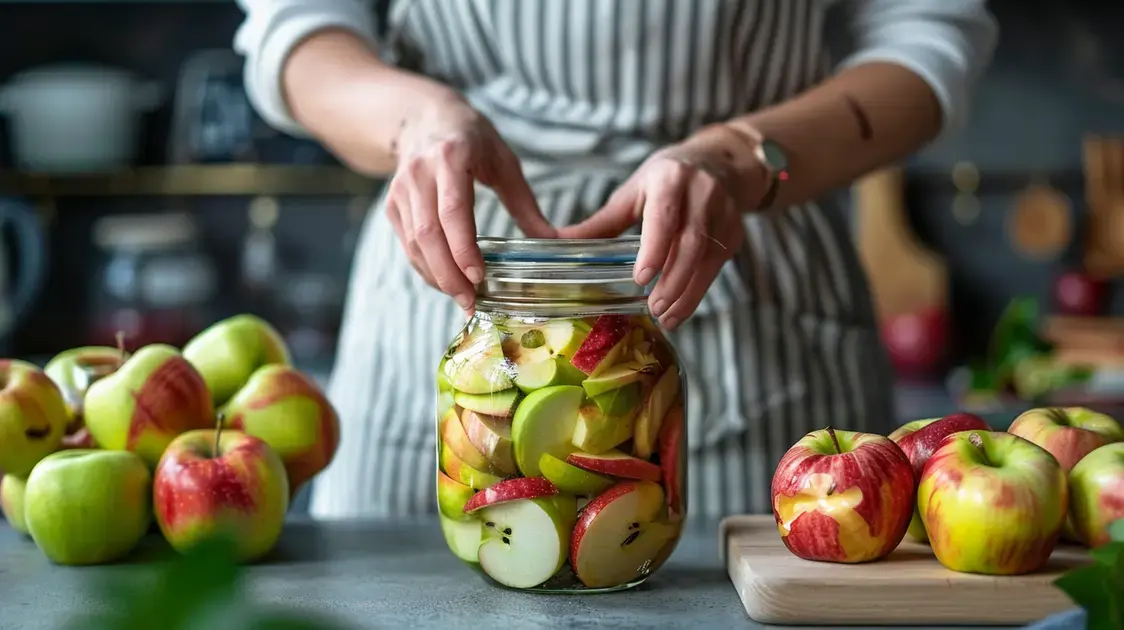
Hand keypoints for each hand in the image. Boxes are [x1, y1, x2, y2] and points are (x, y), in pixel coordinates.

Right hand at [387, 93, 555, 310]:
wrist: (423, 119)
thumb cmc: (471, 139)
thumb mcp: (504, 161)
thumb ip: (525, 204)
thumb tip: (552, 243)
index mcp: (452, 158)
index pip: (453, 211)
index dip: (464, 247)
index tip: (480, 276)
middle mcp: (420, 174)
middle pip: (428, 234)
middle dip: (449, 274)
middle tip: (471, 302)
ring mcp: (401, 191)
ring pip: (414, 244)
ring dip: (437, 277)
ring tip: (463, 299)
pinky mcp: (392, 206)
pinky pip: (407, 245)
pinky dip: (427, 268)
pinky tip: (448, 282)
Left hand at [558, 136, 758, 329]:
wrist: (719, 163)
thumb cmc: (665, 180)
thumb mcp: (632, 192)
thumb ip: (600, 223)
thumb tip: (555, 246)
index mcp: (670, 178)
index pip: (664, 216)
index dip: (655, 248)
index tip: (641, 278)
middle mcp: (703, 192)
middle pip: (690, 243)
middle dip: (673, 280)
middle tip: (653, 309)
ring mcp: (724, 213)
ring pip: (707, 259)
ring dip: (687, 293)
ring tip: (666, 317)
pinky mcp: (735, 232)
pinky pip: (716, 267)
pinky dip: (698, 291)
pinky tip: (680, 309)